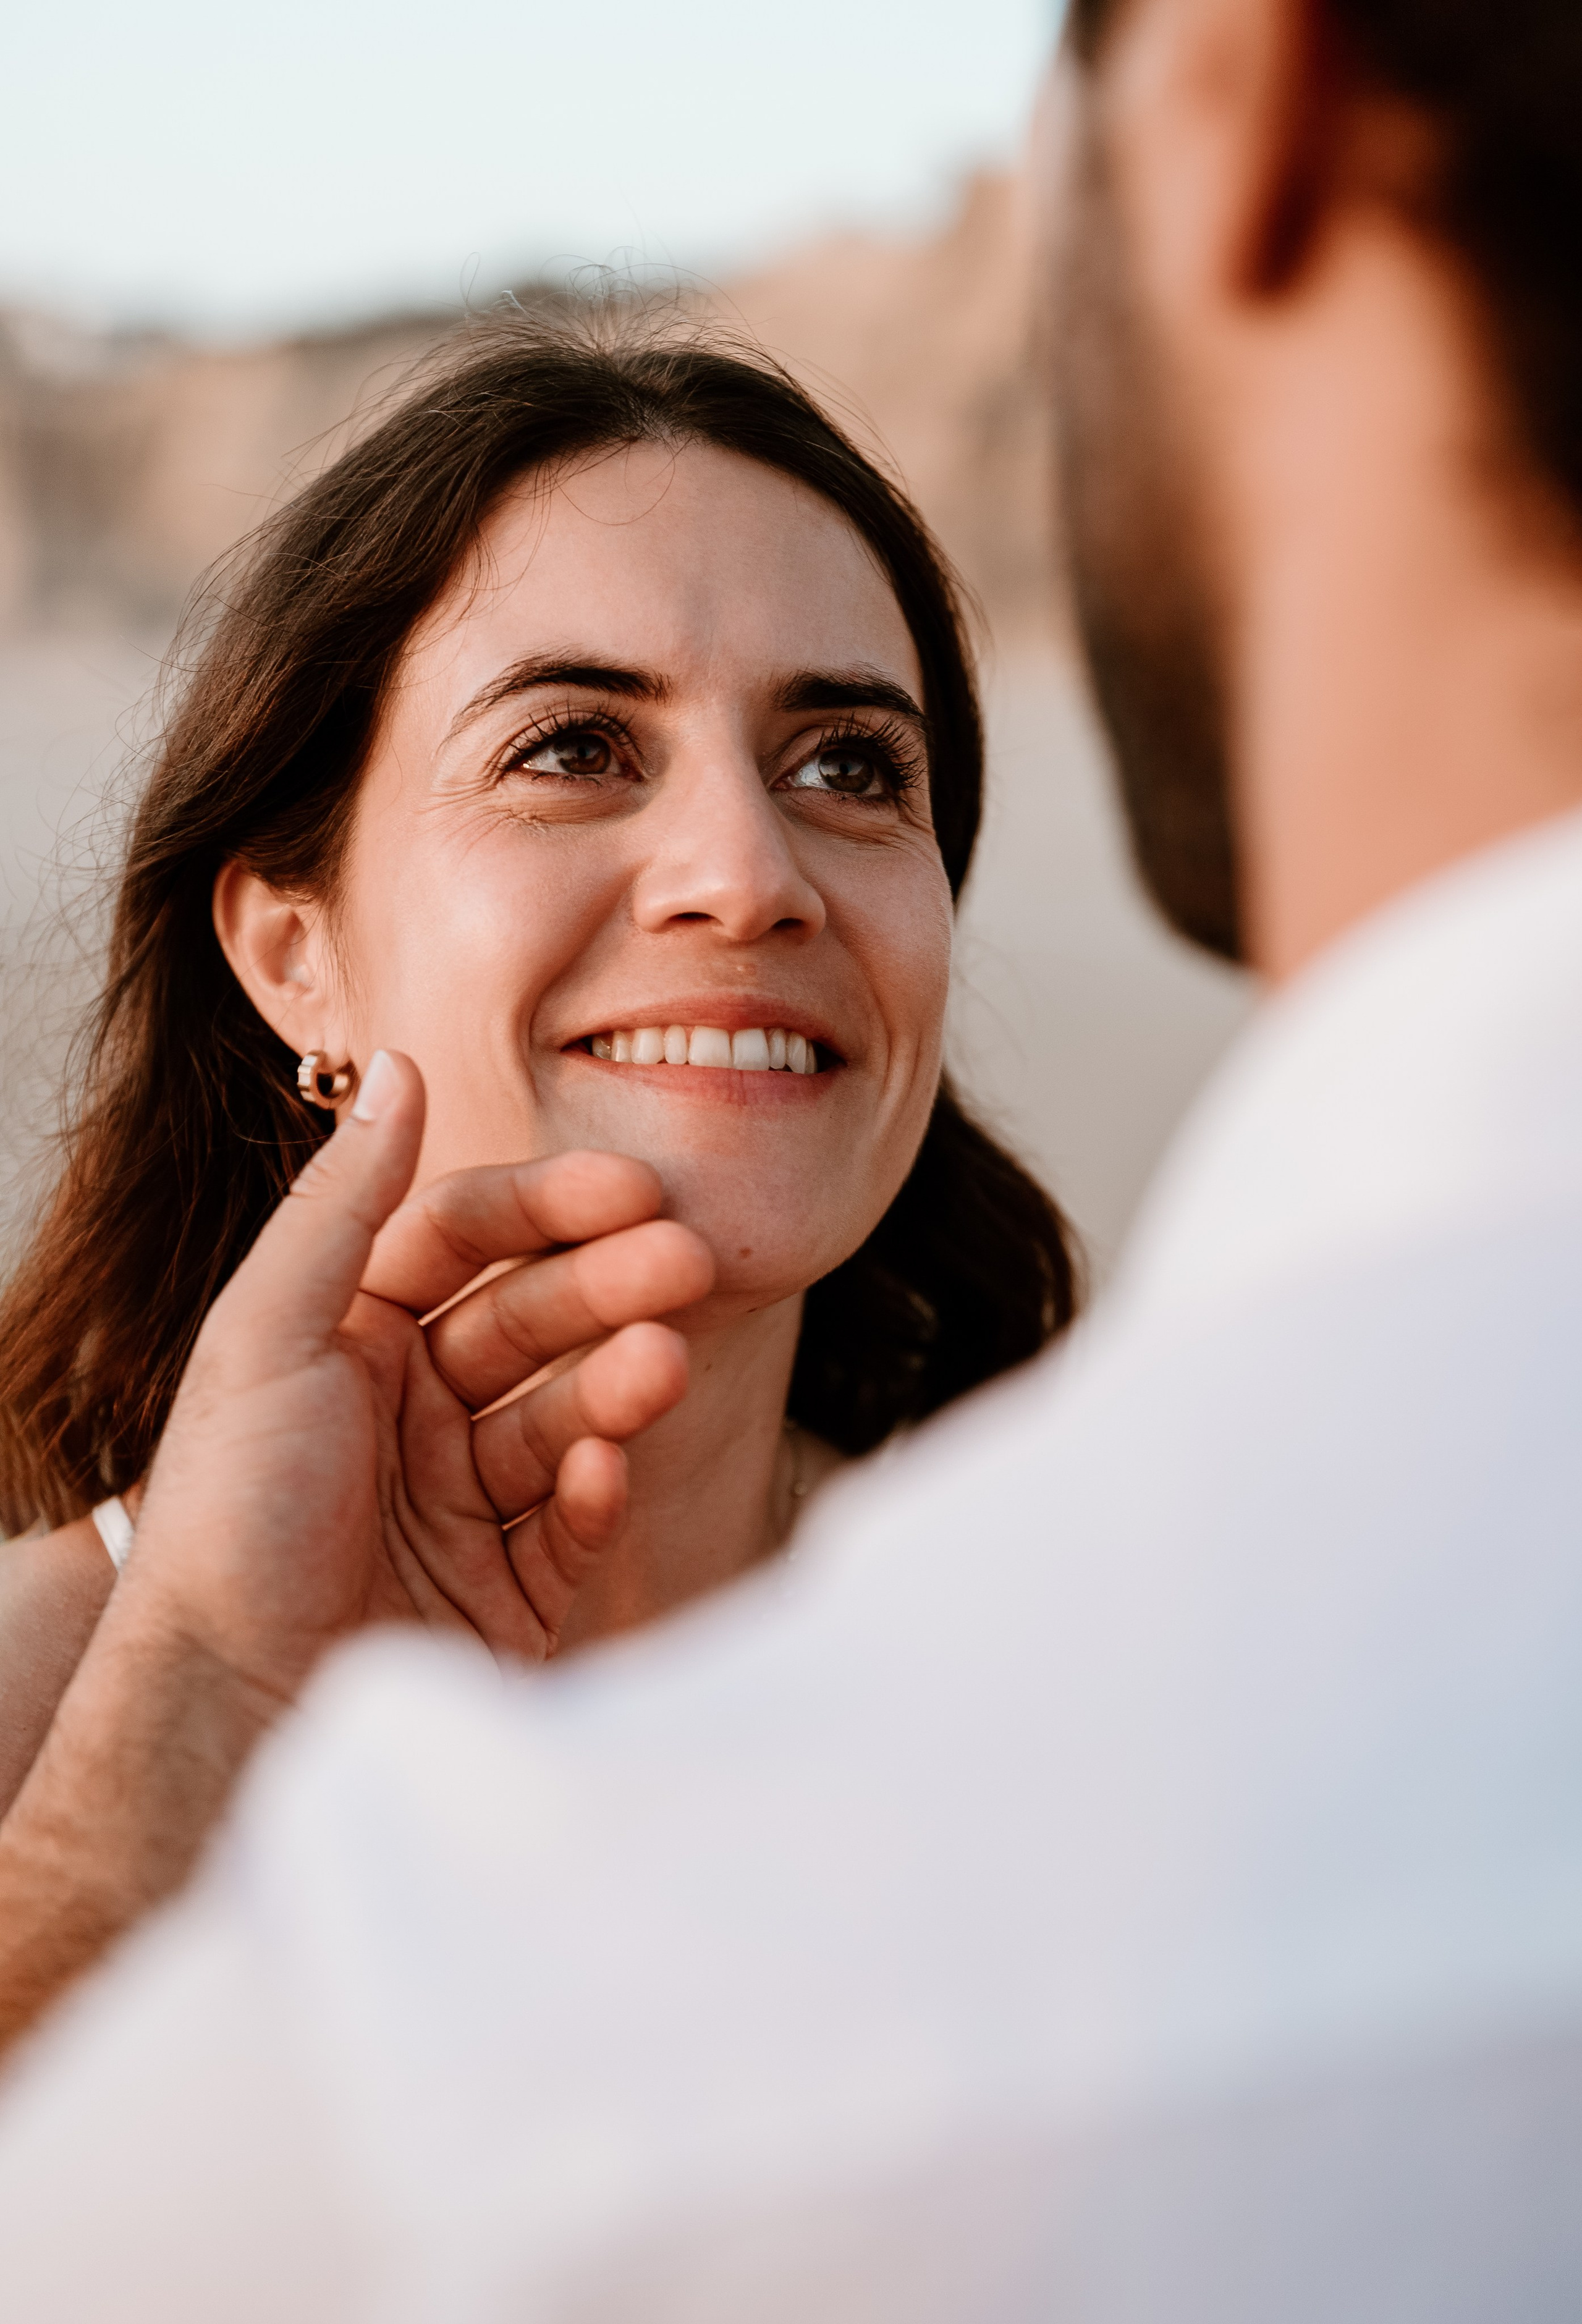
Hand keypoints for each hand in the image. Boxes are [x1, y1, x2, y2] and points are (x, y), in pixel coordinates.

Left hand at [0, 1049, 712, 2048]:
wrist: (228, 1712)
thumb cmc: (231, 1518)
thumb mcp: (269, 1336)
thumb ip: (343, 1204)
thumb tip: (397, 1066)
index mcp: (348, 1338)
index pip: (466, 1240)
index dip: (547, 1206)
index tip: (630, 1186)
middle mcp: (410, 1409)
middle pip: (533, 1319)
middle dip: (608, 1285)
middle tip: (686, 1261)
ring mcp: (463, 1501)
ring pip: (566, 1414)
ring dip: (617, 1383)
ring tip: (661, 1364)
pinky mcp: (506, 1592)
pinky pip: (572, 1524)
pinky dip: (595, 1492)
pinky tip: (602, 1472)